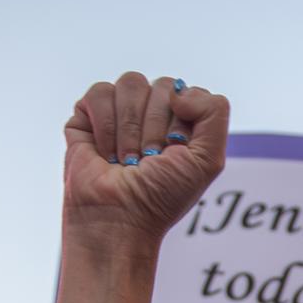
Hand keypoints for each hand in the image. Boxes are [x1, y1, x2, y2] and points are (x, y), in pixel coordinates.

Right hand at [64, 74, 228, 244]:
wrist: (119, 218)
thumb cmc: (162, 196)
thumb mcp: (207, 159)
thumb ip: (215, 111)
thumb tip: (178, 91)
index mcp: (182, 121)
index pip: (189, 93)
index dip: (182, 123)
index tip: (173, 153)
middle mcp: (152, 113)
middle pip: (163, 86)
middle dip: (157, 129)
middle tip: (148, 160)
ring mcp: (120, 112)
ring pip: (132, 84)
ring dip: (131, 129)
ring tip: (126, 159)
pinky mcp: (87, 113)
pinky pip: (101, 92)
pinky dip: (105, 126)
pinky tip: (105, 152)